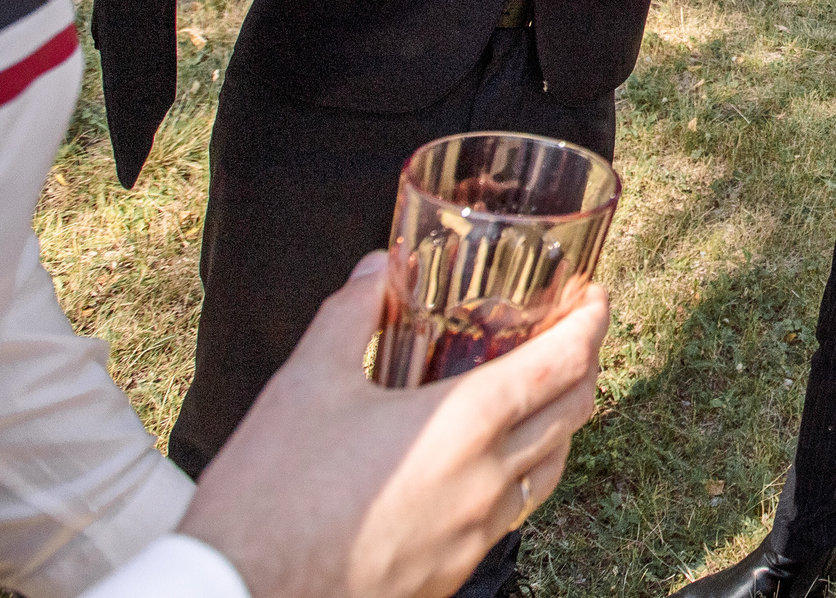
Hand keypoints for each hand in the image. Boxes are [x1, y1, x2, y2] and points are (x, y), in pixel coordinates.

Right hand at [179, 253, 608, 597]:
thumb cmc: (270, 496)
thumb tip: (376, 270)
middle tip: (576, 337)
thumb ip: (349, 315)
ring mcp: (473, 537)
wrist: (240, 597)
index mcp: (464, 426)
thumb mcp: (305, 384)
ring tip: (543, 397)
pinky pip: (511, 519)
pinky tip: (490, 466)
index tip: (596, 298)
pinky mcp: (451, 575)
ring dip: (560, 426)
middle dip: (586, 367)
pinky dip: (521, 478)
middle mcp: (486, 483)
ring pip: (549, 472)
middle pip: (573, 416)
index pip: (562, 364)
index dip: (590, 323)